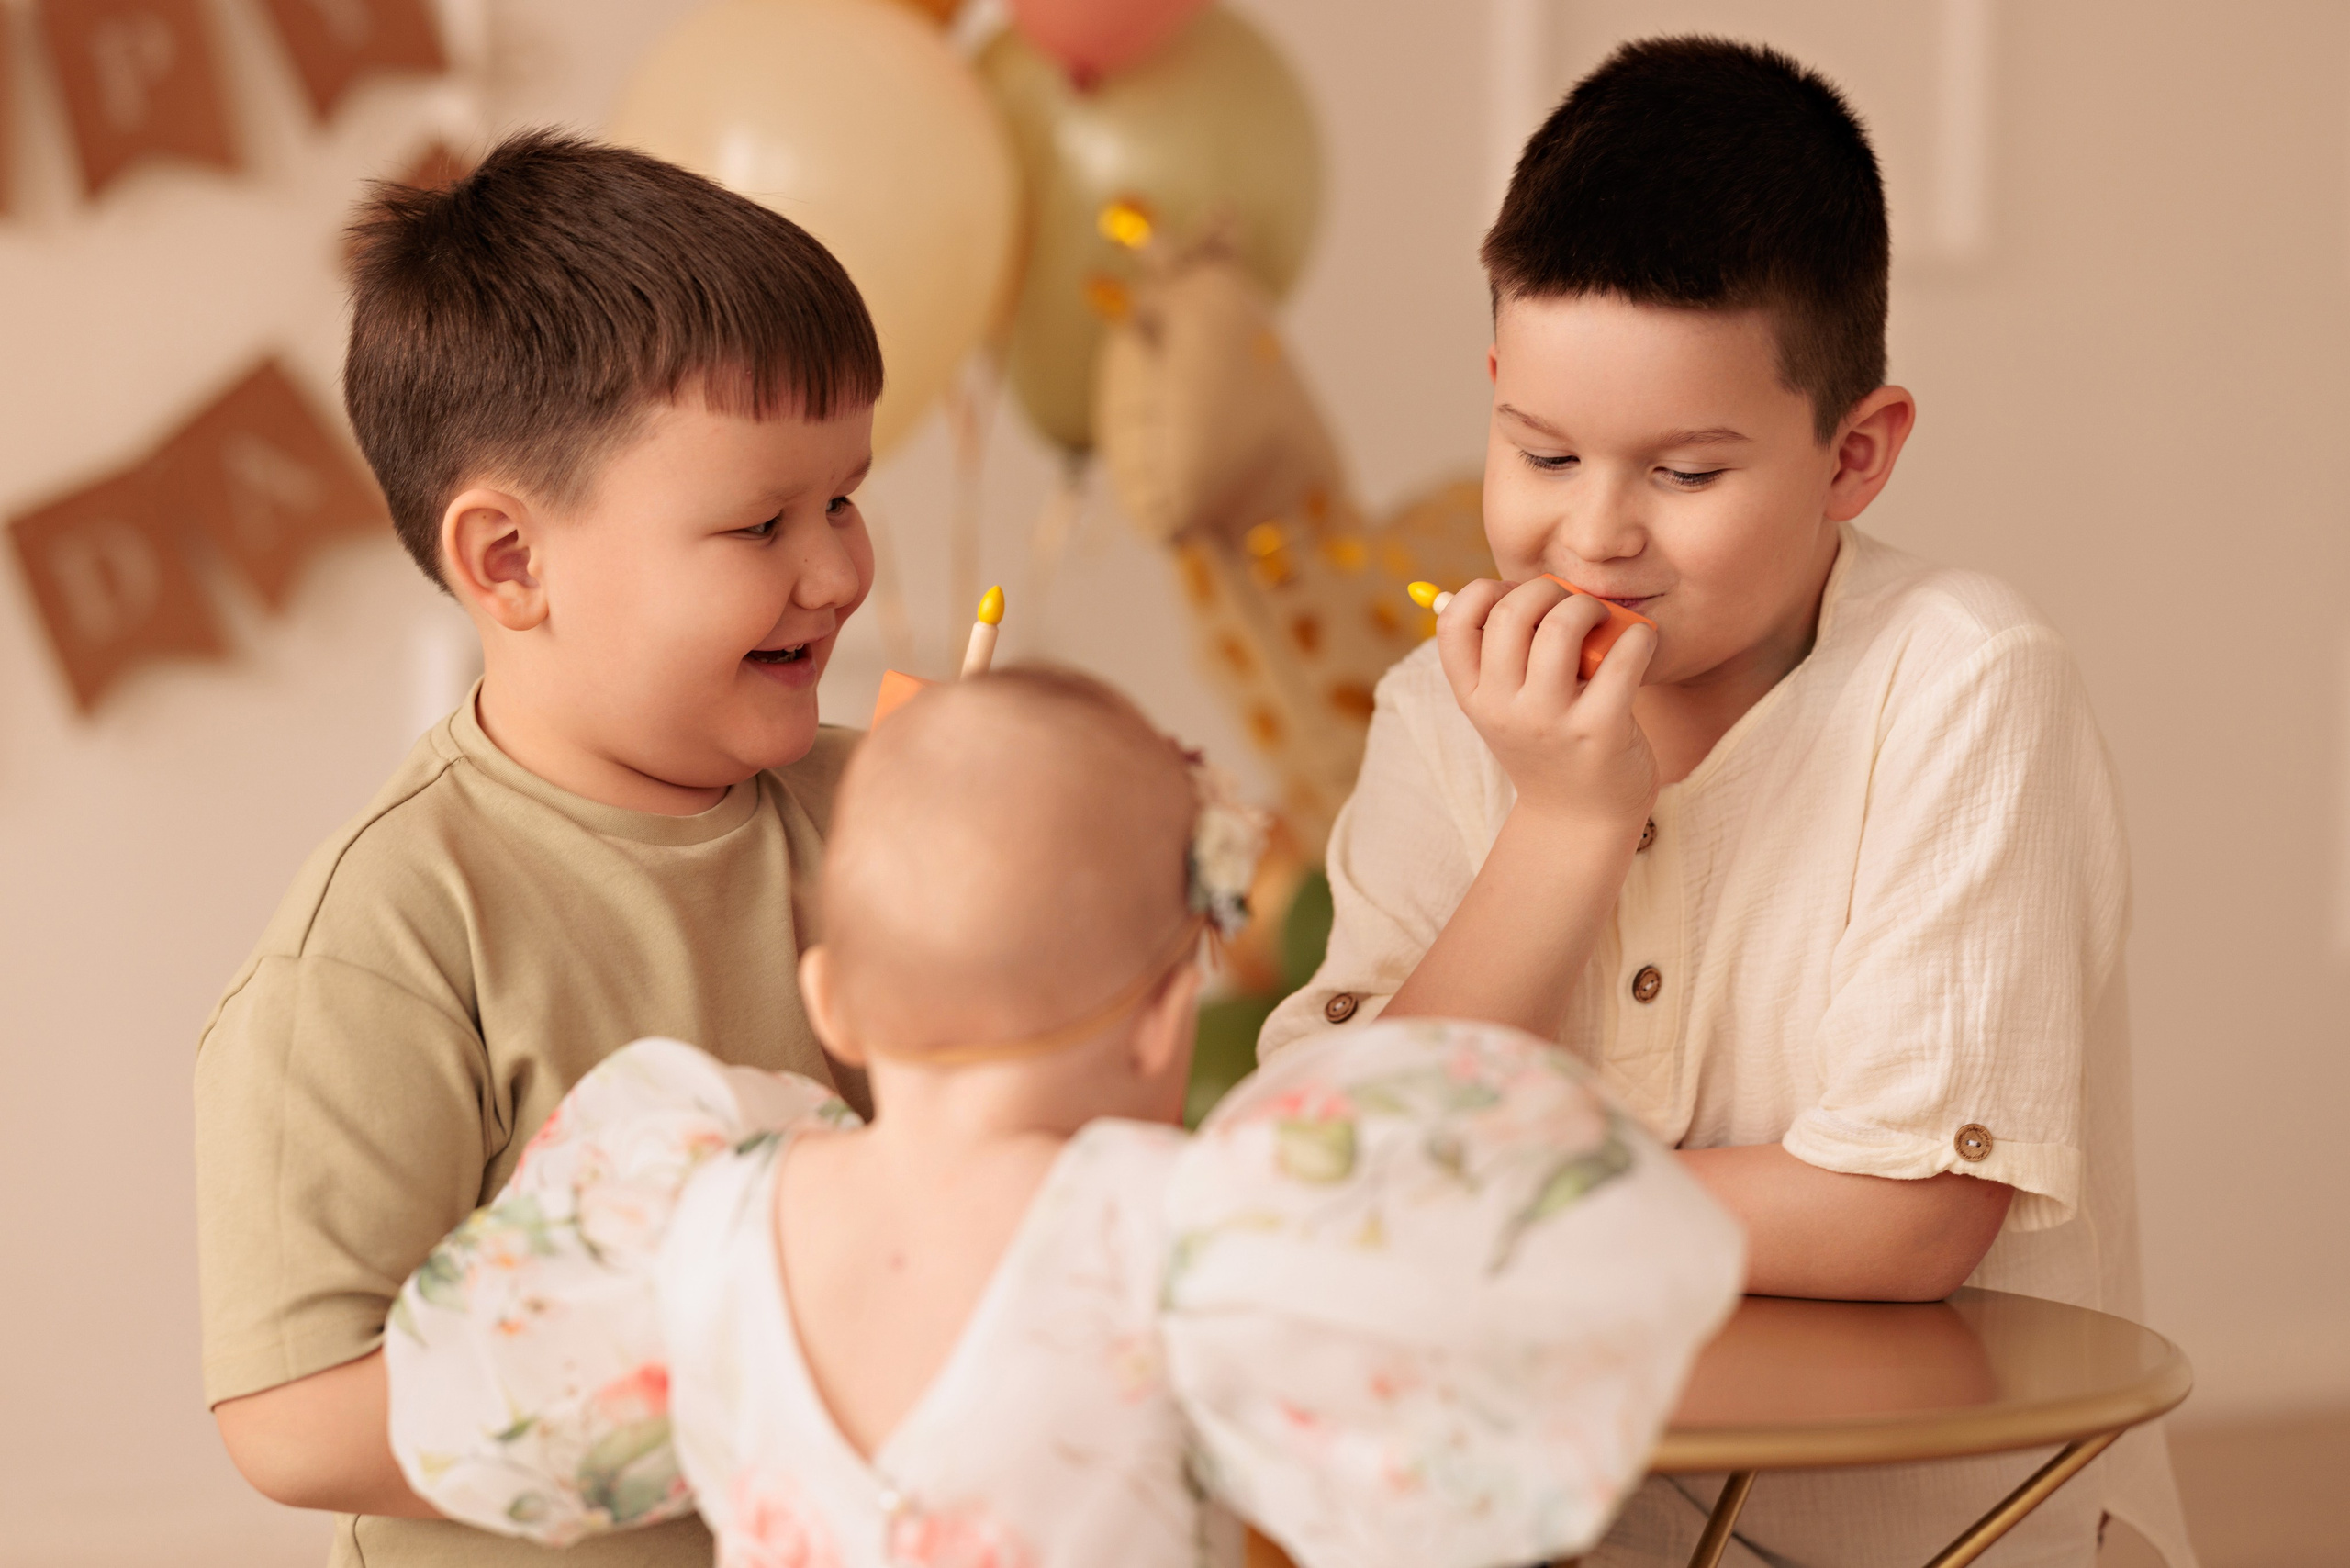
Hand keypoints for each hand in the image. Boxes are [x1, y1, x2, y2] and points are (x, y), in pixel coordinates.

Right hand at [1435, 577, 1659, 831]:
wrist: (1579, 818)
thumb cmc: (1546, 743)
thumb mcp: (1501, 706)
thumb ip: (1490, 654)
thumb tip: (1459, 593)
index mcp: (1472, 696)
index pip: (1454, 622)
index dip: (1485, 591)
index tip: (1517, 598)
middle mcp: (1502, 708)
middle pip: (1512, 613)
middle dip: (1548, 590)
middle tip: (1572, 604)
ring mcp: (1549, 721)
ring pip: (1562, 627)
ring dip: (1590, 606)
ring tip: (1602, 619)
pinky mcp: (1599, 730)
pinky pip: (1622, 657)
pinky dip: (1638, 636)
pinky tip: (1641, 641)